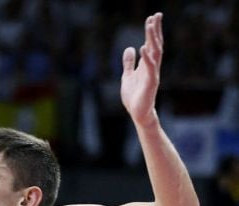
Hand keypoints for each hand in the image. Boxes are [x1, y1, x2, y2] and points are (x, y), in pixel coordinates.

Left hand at [121, 12, 162, 127]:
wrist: (138, 113)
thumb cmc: (134, 96)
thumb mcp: (127, 76)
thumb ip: (129, 63)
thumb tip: (129, 48)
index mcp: (147, 65)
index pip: (151, 44)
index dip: (152, 31)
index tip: (152, 17)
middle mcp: (152, 67)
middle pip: (155, 44)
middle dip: (155, 30)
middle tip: (156, 15)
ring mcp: (152, 74)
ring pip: (155, 53)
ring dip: (152, 39)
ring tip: (150, 26)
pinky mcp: (150, 83)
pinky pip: (150, 68)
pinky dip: (147, 58)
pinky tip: (143, 47)